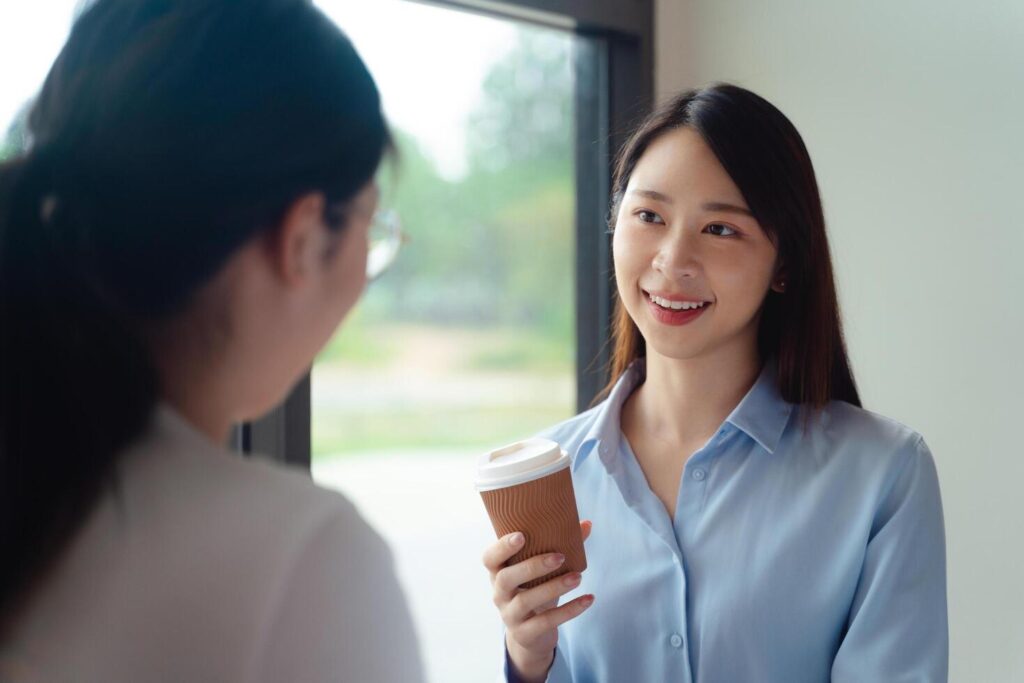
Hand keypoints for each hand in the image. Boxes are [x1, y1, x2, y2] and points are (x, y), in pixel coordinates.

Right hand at [482, 521, 593, 682]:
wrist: (531, 635)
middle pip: (507, 578)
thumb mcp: (542, 572)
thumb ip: (560, 546)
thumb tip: (586, 524)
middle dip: (532, 566)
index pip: (490, 559)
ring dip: (554, 587)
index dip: (502, 547)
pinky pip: (546, 622)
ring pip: (526, 601)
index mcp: (499, 573)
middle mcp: (499, 594)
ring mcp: (510, 615)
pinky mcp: (525, 634)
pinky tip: (588, 599)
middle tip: (560, 557)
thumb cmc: (534, 592)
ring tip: (578, 577)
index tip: (521, 535)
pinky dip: (569, 610)